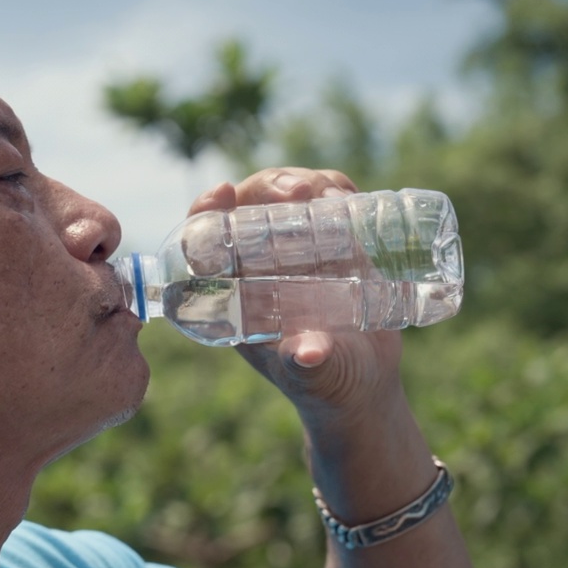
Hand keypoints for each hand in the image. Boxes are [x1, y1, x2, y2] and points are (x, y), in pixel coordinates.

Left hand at [188, 168, 405, 431]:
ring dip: (303, 183)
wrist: (363, 382)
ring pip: (284, 196)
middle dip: (268, 188)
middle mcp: (258, 265)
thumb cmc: (328, 385)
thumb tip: (306, 354)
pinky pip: (324, 201)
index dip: (206, 214)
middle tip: (299, 191)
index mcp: (235, 293)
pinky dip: (334, 190)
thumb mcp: (317, 377)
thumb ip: (309, 367)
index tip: (222, 193)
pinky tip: (349, 198)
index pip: (204, 244)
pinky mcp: (331, 241)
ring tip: (333, 196)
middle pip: (246, 207)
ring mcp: (294, 249)